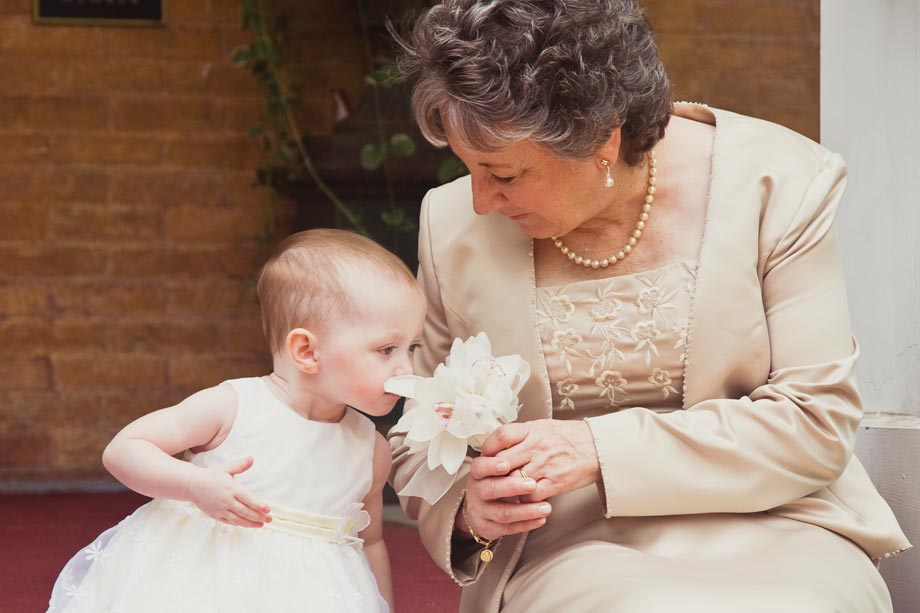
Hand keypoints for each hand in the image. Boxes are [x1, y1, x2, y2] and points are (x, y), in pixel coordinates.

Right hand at [187, 456, 272, 527]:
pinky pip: (229, 522)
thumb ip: (240, 465)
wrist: (191, 485)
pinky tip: (247, 524)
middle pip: (245, 511)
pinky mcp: (215, 515)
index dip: (259, 505)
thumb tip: (252, 458)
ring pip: (238, 519)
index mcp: (231, 488)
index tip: (268, 509)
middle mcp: (226, 500)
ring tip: (261, 524)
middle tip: (270, 519)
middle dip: (259, 516)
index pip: (248, 498)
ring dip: (251, 523)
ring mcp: (220, 509)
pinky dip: (239, 524)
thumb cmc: (210, 475)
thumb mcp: (226, 468)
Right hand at [460, 456, 551, 541]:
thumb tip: (527, 431)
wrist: (480, 506)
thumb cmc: (495, 477)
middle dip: (512, 487)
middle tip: (532, 484)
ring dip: (525, 510)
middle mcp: (477, 491)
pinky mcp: (489, 527)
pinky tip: (541, 519)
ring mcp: (482, 510)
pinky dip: (526, 524)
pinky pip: (508, 529)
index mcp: (479, 471)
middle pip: (491, 489)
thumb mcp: (498, 458)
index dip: (492, 465)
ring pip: (502, 512)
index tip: (506, 464)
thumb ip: (507, 447)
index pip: (480, 466)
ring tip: (546, 507)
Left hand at [480, 419, 600, 503]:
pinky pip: (530, 496)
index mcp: (532, 430)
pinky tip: (527, 498)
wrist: (598, 447)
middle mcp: (536, 446)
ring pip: (513, 481)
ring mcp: (545, 465)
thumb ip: (521, 434)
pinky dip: (525, 500)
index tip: (486, 457)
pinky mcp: (555, 483)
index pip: (501, 436)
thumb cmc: (570, 436)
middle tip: (491, 479)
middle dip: (494, 473)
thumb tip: (499, 444)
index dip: (488, 448)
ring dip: (508, 488)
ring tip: (508, 490)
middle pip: (502, 462)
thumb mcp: (543, 426)